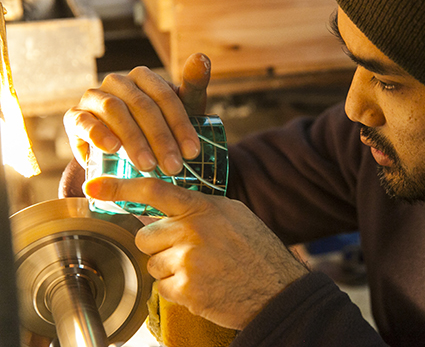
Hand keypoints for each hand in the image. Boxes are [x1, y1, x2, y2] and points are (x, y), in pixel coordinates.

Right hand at [63, 53, 210, 175]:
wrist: (124, 153)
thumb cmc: (160, 127)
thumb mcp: (183, 110)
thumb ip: (193, 86)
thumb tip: (202, 57)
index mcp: (144, 77)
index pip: (165, 96)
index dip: (180, 125)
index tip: (193, 152)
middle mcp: (118, 82)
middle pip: (142, 106)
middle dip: (160, 139)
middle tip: (173, 167)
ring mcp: (94, 97)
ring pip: (115, 111)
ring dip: (134, 140)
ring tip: (148, 165)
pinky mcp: (75, 117)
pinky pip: (83, 121)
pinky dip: (97, 133)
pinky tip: (112, 149)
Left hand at [84, 176, 309, 329]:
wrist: (278, 289)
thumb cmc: (257, 251)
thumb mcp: (233, 215)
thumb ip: (199, 207)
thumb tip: (166, 205)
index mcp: (204, 208)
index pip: (155, 191)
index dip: (121, 186)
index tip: (94, 186)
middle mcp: (193, 230)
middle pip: (146, 236)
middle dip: (160, 246)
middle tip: (189, 252)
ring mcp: (189, 260)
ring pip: (152, 264)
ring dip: (171, 269)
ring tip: (202, 270)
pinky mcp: (187, 289)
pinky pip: (162, 287)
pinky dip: (178, 290)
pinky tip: (204, 285)